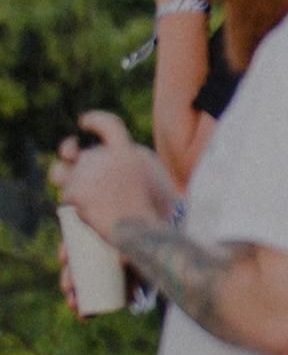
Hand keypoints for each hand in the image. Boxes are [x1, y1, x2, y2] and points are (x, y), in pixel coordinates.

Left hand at [52, 114, 175, 241]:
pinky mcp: (76, 192)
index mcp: (131, 153)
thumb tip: (122, 178)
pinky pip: (66, 197)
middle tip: (67, 153)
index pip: (109, 125)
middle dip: (71, 154)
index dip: (95, 121)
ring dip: (64, 180)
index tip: (83, 121)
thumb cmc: (156, 218)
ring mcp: (90, 172)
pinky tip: (82, 215)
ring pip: (64, 172)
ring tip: (70, 196)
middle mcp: (109, 157)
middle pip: (83, 154)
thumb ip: (138, 176)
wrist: (145, 233)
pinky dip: (72, 208)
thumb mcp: (156, 188)